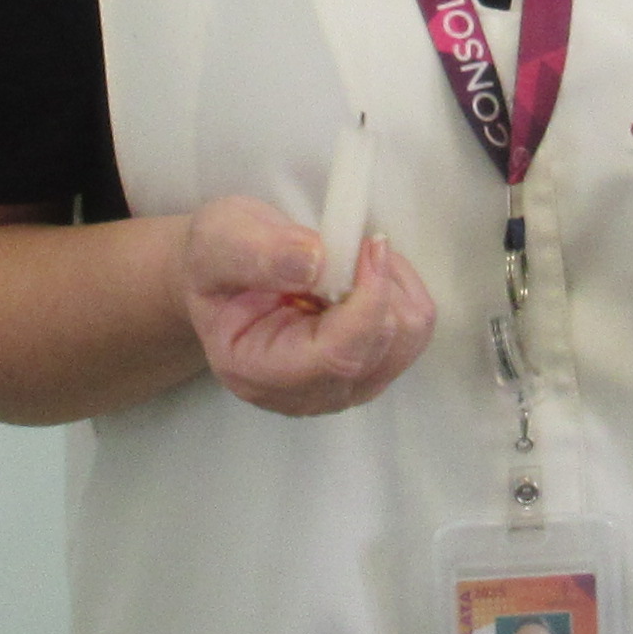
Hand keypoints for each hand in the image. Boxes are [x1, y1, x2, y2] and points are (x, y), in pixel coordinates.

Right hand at [177, 195, 437, 416]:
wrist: (226, 278)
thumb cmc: (218, 262)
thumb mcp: (218, 239)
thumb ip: (255, 252)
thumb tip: (312, 262)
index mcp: (256, 371)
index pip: (337, 356)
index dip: (367, 301)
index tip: (369, 245)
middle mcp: (305, 394)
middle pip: (380, 348)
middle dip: (377, 284)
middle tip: (343, 246)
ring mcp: (342, 388)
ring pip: (407, 339)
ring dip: (391, 285)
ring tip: (349, 261)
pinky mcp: (370, 371)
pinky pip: (414, 331)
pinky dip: (400, 291)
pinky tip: (363, 276)